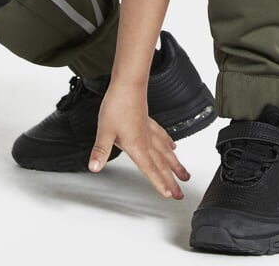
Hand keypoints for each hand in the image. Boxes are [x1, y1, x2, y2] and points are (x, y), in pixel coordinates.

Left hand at [87, 82, 189, 199]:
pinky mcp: (148, 120)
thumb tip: (94, 167)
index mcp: (137, 145)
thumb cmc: (117, 104)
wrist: (128, 83)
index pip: (150, 169)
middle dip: (171, 180)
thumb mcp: (105, 130)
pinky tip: (172, 146)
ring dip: (175, 164)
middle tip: (181, 194)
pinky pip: (162, 136)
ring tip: (185, 174)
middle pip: (162, 164)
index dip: (159, 183)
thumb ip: (100, 151)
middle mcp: (146, 140)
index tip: (169, 195)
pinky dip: (168, 144)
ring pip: (166, 152)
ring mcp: (149, 130)